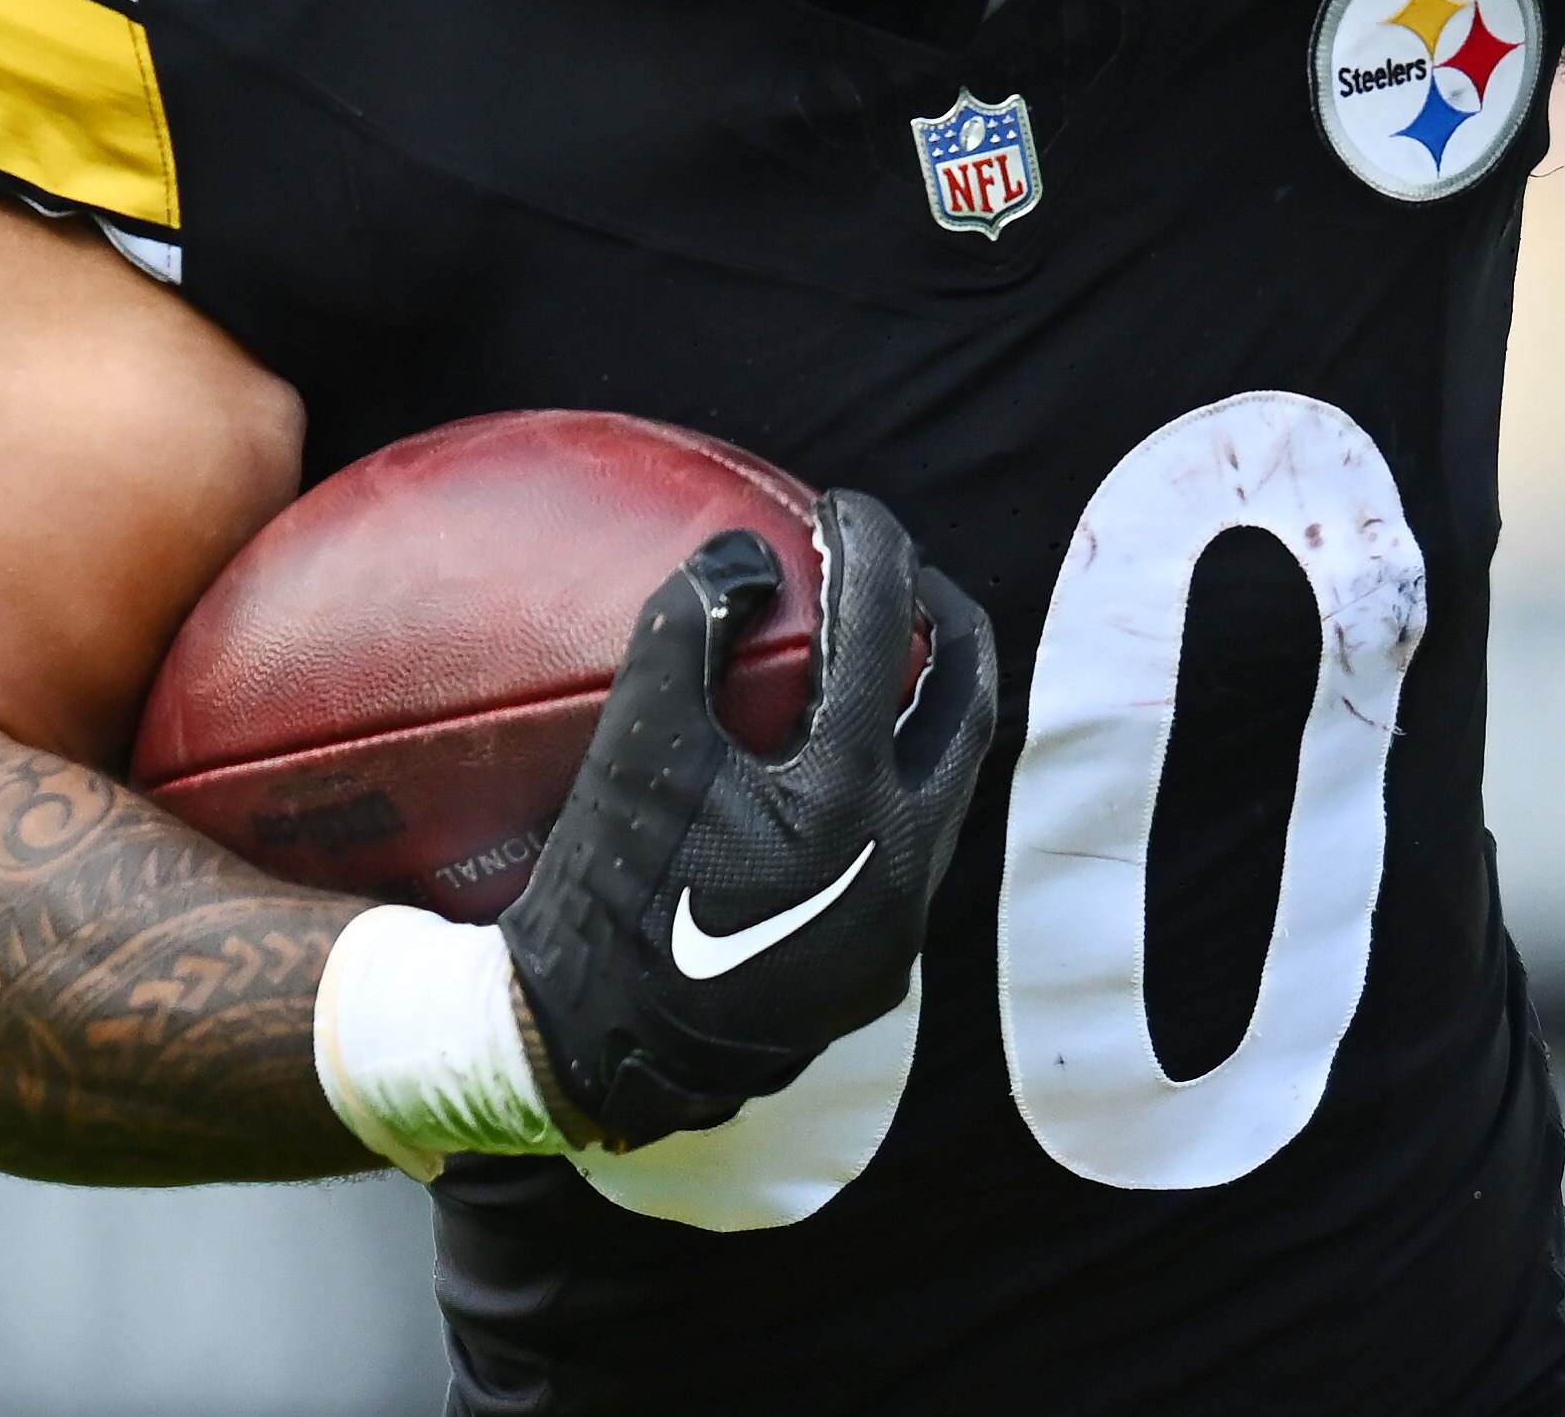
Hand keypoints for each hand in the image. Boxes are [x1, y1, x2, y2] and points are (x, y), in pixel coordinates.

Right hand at [498, 495, 999, 1147]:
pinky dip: (892, 785)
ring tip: (885, 655)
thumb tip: (744, 553)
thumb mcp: (631, 751)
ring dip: (927, 707)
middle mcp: (902, 859)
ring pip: (952, 781)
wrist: (595, 1054)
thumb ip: (684, 632)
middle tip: (902, 574)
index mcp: (849, 797)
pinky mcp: (881, 965)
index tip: (843, 510)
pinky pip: (912, 847)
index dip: (873, 550)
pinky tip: (841, 763)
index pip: (887, 634)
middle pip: (969, 701)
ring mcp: (901, 920)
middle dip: (948, 619)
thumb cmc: (602, 893)